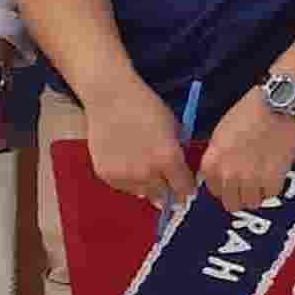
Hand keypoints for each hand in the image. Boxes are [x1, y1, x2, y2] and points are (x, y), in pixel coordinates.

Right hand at [86, 89, 195, 207]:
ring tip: (145, 167)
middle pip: (163, 195)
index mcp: (168, 159)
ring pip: (143, 193)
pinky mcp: (106, 175)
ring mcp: (125, 176)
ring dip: (148, 186)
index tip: (187, 190)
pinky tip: (128, 163)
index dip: (187, 189)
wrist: (111, 98)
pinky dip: (129, 181)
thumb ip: (178, 152)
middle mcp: (147, 173)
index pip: (184, 189)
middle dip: (168, 190)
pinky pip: (124, 187)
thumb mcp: (174, 127)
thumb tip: (180, 170)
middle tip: (166, 179)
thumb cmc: (146, 107)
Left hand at [198, 91, 294, 220]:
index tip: (233, 182)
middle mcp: (228, 175)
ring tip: (263, 178)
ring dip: (257, 193)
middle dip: (240, 196)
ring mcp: (250, 180)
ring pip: (251, 203)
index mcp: (212, 164)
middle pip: (231, 203)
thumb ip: (217, 158)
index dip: (225, 187)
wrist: (276, 105)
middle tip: (250, 184)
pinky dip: (273, 186)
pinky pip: (270, 194)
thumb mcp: (221, 134)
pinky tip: (274, 171)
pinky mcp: (272, 180)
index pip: (214, 191)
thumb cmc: (249, 113)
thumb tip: (219, 175)